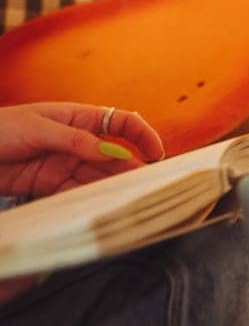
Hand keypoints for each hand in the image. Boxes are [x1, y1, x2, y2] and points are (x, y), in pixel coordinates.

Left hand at [0, 102, 164, 198]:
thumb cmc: (0, 129)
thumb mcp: (39, 128)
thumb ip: (76, 141)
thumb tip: (112, 152)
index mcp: (79, 119)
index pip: (122, 124)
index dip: (142, 136)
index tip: (156, 153)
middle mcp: (78, 142)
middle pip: (114, 155)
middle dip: (131, 168)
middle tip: (145, 184)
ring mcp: (65, 164)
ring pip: (98, 175)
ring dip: (112, 186)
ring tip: (128, 198)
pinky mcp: (50, 184)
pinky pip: (77, 192)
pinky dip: (89, 199)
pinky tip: (100, 206)